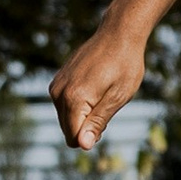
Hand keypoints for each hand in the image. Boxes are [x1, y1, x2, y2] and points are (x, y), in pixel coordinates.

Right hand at [50, 19, 147, 152]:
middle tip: (107, 105)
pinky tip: (95, 88)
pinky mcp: (57, 80)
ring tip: (102, 95)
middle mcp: (58, 93)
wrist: (118, 34)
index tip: (108, 118)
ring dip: (84, 115)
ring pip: (66, 119)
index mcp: (74, 99)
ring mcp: (56, 85)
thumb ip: (97, 122)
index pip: (75, 138)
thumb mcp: (118, 97)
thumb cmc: (124, 65)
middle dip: (87, 127)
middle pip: (68, 131)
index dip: (93, 135)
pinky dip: (79, 104)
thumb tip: (82, 145)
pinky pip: (64, 106)